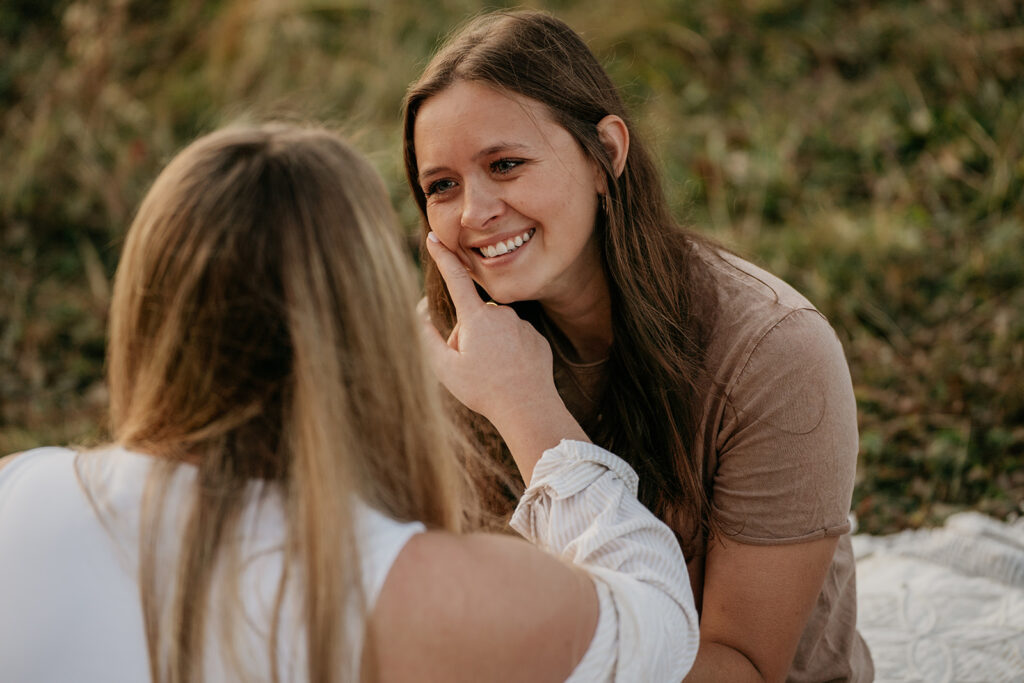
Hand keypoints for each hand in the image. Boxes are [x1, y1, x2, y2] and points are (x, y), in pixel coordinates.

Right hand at [419, 233, 587, 482]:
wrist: (528, 408)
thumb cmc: (483, 390)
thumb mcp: (445, 367)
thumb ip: (430, 336)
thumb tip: (421, 312)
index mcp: (476, 318)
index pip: (455, 279)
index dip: (443, 256)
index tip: (433, 236)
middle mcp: (500, 314)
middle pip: (473, 318)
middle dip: (467, 336)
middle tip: (472, 368)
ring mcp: (521, 325)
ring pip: (495, 330)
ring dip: (488, 345)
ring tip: (494, 374)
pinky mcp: (535, 338)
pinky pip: (514, 339)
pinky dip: (509, 352)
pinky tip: (511, 373)